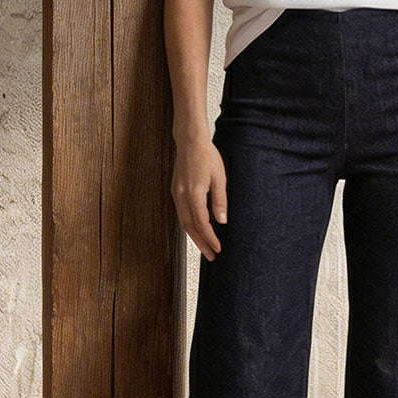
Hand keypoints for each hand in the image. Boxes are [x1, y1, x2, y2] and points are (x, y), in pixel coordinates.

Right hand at [171, 139, 227, 260]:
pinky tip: (198, 230)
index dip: (210, 238)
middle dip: (201, 243)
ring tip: (206, 248)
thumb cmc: (207, 156)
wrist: (189, 141)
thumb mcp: (220, 178)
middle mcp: (181, 196)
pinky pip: (181, 213)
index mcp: (194, 193)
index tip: (218, 248)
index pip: (202, 223)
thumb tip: (222, 221)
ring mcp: (176, 194)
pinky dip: (190, 225)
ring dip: (194, 237)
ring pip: (184, 222)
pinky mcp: (175, 191)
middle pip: (190, 227)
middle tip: (211, 256)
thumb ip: (220, 201)